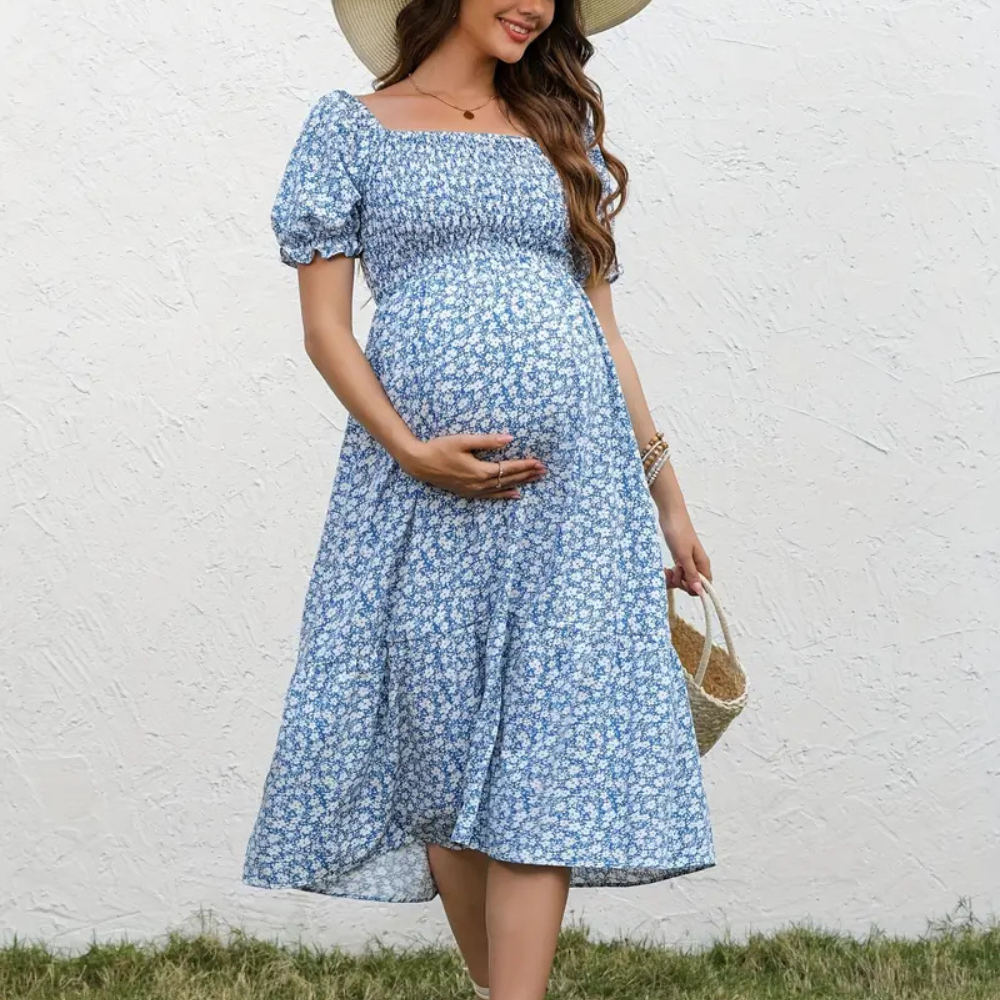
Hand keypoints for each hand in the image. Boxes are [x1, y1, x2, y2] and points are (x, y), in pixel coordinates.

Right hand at [398, 433, 546, 498]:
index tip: (539, 462)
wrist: (419, 464)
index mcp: (480, 470)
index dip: (525, 464)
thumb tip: (510, 439)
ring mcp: (474, 490)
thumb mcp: (464, 440)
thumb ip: (488, 441)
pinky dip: (505, 495)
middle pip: (509, 479)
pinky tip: (515, 494)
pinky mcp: (468, 493)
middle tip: (543, 470)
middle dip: (527, 474)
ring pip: (503, 488)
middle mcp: (479, 484)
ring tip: (535, 479)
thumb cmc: (440, 448)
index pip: (509, 467)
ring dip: (520, 483)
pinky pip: (491, 496)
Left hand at [660, 508, 711, 596]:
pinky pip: (678, 573)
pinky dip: (671, 574)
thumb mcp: (683, 555)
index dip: (692, 588)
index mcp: (702, 564)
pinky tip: (666, 570)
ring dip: (674, 579)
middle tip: (673, 572)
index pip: (704, 587)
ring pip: (683, 580)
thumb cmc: (678, 532)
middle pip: (692, 585)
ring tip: (667, 570)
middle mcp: (697, 564)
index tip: (682, 581)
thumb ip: (691, 574)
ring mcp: (688, 561)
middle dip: (681, 583)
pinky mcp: (679, 558)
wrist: (670, 514)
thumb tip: (700, 592)